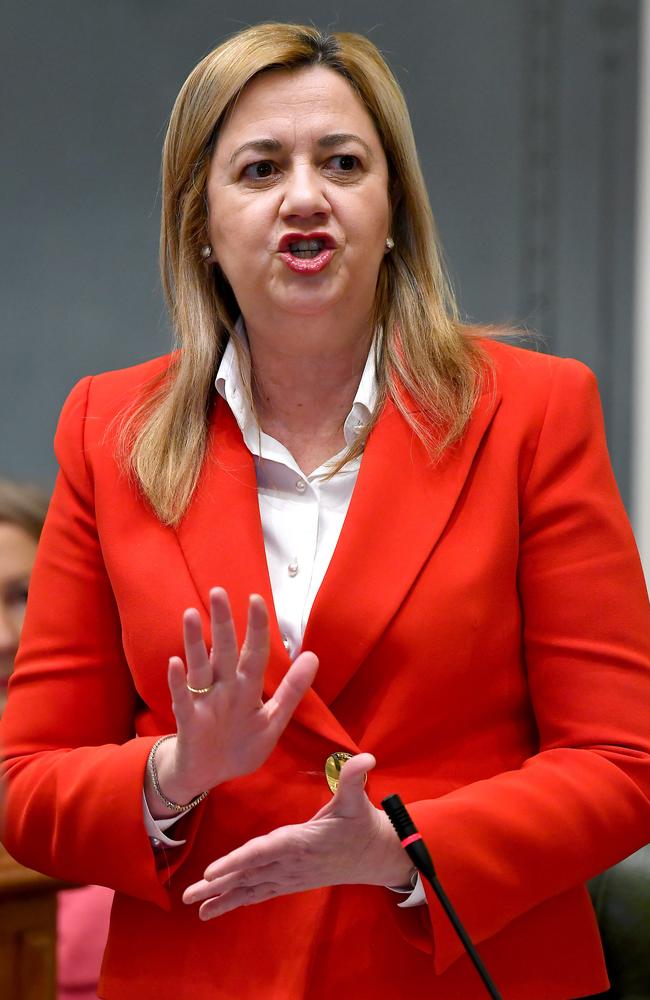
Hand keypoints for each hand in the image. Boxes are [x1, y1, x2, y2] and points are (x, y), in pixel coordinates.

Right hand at [151, 588, 317, 808]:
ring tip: (190, 614)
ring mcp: (204, 702)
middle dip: (222, 623)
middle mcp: (224, 688)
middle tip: (218, 591)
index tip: (256, 599)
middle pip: (224, 651)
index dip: (256, 628)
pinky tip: (175, 663)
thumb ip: (292, 690)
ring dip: (194, 642)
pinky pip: (183, 698)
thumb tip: (313, 656)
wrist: (209, 776)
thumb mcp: (273, 720)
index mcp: (247, 687)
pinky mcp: (188, 721)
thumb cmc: (240, 745)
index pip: (254, 653)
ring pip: (200, 667)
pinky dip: (178, 682)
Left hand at [182, 753, 412, 918]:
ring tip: (196, 908)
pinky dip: (238, 901)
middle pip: (249, 874)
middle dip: (218, 884)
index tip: (211, 872)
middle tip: (188, 896)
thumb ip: (354, 778)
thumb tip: (366, 757)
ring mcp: (290, 876)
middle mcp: (291, 863)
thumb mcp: (358, 799)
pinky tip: (217, 909)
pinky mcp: (291, 882)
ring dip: (223, 898)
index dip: (236, 861)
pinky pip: (260, 893)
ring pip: (251, 888)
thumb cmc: (363, 824)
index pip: (263, 852)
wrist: (376, 856)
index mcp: (300, 841)